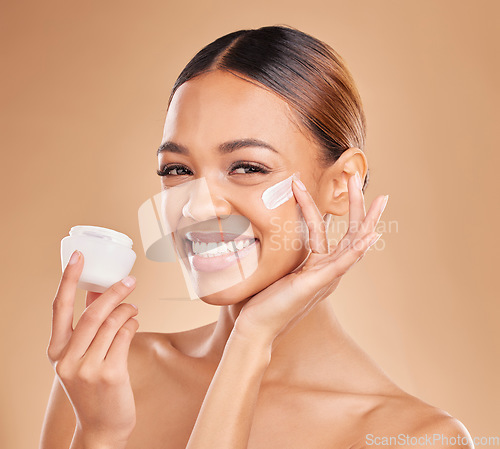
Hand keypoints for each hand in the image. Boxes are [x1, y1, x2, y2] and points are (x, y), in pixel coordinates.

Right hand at [46, 251, 138, 446]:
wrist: (101, 427)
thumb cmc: (93, 387)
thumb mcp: (81, 357)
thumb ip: (88, 326)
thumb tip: (98, 292)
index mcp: (55, 352)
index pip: (59, 308)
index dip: (68, 278)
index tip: (78, 255)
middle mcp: (67, 359)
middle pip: (92, 312)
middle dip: (113, 292)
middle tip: (130, 281)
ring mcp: (87, 368)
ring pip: (112, 323)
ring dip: (127, 310)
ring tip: (133, 308)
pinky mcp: (110, 373)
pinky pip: (125, 336)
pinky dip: (132, 324)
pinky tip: (134, 323)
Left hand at [234, 172, 387, 349]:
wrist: (256, 327)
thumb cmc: (264, 301)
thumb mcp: (277, 271)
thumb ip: (285, 253)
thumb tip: (275, 232)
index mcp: (319, 268)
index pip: (337, 234)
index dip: (341, 211)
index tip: (343, 188)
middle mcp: (328, 272)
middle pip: (352, 234)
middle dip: (358, 205)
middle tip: (359, 175)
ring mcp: (325, 279)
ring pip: (352, 244)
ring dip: (364, 219)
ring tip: (378, 198)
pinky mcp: (316, 284)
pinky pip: (340, 264)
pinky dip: (356, 250)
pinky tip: (370, 235)